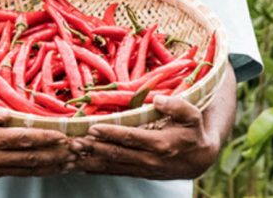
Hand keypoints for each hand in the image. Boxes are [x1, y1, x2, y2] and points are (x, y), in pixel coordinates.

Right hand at [0, 96, 73, 180]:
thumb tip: (5, 114)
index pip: (23, 139)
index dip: (45, 138)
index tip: (64, 136)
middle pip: (32, 158)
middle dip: (57, 154)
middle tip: (79, 150)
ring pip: (29, 169)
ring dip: (52, 166)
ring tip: (73, 162)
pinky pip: (20, 173)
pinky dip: (38, 170)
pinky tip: (52, 167)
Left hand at [69, 95, 220, 178]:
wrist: (200, 159)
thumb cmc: (193, 131)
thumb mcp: (192, 115)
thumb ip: (177, 106)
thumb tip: (159, 99)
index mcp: (161, 144)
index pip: (131, 138)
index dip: (111, 133)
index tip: (93, 128)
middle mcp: (150, 159)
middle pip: (117, 153)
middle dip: (94, 148)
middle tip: (74, 142)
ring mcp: (143, 169)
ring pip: (113, 165)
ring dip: (91, 160)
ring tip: (72, 154)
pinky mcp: (138, 173)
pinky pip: (115, 171)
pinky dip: (97, 169)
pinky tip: (81, 166)